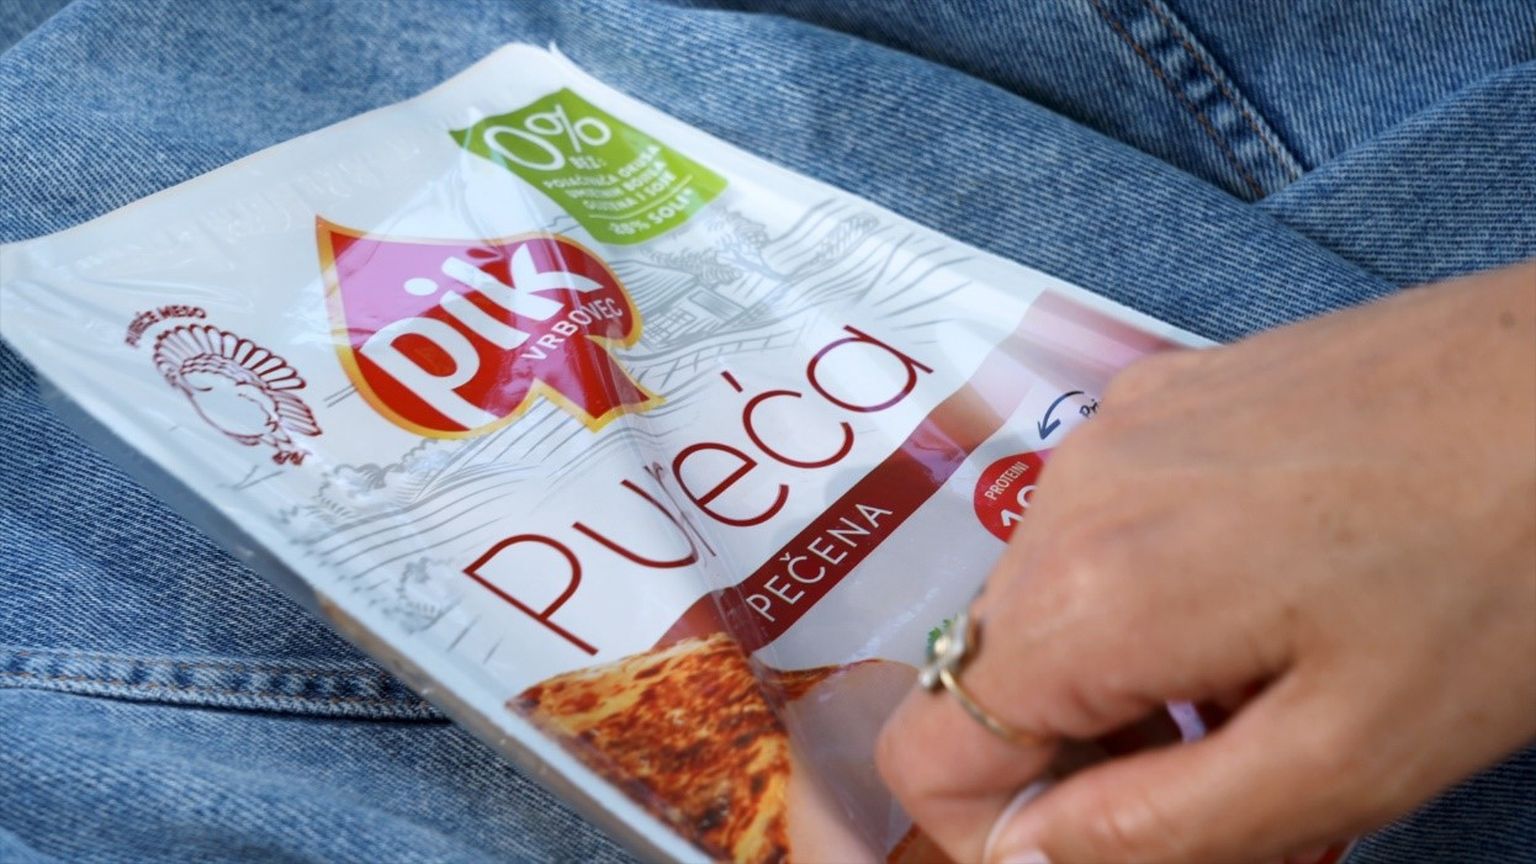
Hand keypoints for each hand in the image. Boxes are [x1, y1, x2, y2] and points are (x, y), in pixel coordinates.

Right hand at [877, 261, 1535, 863]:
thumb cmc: (1506, 574)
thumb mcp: (1346, 758)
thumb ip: (1156, 830)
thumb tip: (1021, 859)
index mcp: (1091, 595)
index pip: (927, 747)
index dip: (991, 833)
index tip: (1107, 846)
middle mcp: (1071, 494)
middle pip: (989, 674)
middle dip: (1080, 758)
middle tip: (1226, 782)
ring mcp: (1114, 428)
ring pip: (1047, 601)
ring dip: (1122, 676)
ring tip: (1264, 687)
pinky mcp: (1165, 393)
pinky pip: (1103, 523)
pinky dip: (1151, 589)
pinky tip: (1273, 593)